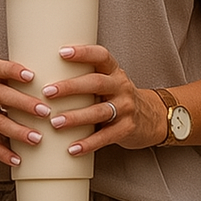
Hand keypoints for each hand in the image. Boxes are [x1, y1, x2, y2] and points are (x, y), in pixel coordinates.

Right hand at [0, 59, 51, 166]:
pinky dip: (3, 153)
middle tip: (45, 112)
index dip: (13, 70)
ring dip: (18, 131)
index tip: (32, 76)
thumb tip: (56, 93)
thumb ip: (15, 87)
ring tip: (37, 138)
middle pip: (1, 95)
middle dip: (24, 103)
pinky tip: (17, 159)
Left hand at [40, 46, 166, 155]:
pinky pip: (105, 137)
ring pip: (99, 111)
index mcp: (114, 72)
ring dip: (75, 117)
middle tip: (48, 92)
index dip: (83, 52)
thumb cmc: (119, 99)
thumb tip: (47, 79)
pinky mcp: (127, 129)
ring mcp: (126, 108)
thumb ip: (87, 80)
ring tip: (55, 122)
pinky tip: (72, 148)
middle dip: (70, 87)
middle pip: (96, 83)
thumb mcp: (109, 83)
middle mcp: (121, 87)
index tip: (62, 52)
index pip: (101, 56)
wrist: (153, 118)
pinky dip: (88, 143)